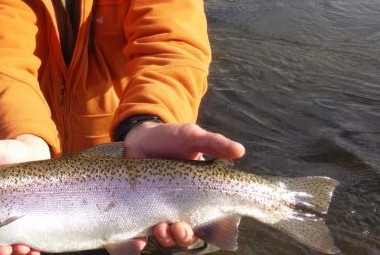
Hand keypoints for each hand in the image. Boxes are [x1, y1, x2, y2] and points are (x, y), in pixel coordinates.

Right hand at [0, 134, 49, 254]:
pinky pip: (24, 244)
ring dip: (9, 252)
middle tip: (2, 250)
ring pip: (2, 247)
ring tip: (21, 249)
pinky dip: (29, 251)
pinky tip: (33, 251)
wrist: (33, 153)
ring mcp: (5, 222)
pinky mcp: (24, 223)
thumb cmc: (8, 153)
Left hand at [123, 122, 244, 247]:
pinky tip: (139, 242)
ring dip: (166, 238)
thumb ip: (214, 143)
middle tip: (180, 228)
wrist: (139, 136)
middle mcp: (180, 207)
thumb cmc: (170, 138)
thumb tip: (240, 150)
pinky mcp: (139, 210)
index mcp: (199, 195)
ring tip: (161, 228)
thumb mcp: (192, 137)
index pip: (211, 220)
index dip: (213, 230)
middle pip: (188, 233)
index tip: (208, 227)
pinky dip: (139, 242)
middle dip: (185, 236)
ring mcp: (159, 210)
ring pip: (166, 235)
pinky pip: (139, 234)